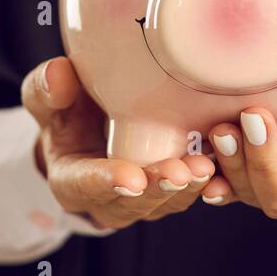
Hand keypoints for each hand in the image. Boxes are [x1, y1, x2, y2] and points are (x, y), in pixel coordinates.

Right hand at [20, 56, 215, 230]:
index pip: (86, 184)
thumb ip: (48, 90)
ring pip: (166, 201)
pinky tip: (228, 165)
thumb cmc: (67, 113)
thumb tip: (58, 74)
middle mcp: (108, 199)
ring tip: (206, 166)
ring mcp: (142, 200)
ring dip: (188, 187)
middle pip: (134, 201)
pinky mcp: (171, 191)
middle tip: (179, 171)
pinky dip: (209, 183)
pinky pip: (191, 193)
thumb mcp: (49, 100)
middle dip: (158, 187)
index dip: (108, 181)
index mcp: (71, 180)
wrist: (89, 130)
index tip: (129, 177)